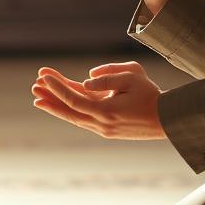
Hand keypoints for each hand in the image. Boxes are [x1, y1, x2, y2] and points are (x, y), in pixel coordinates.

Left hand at [31, 60, 164, 139]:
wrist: (170, 120)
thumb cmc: (152, 94)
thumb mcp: (132, 75)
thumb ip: (107, 75)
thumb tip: (85, 80)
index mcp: (106, 111)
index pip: (74, 99)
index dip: (57, 87)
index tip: (44, 75)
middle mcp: (101, 124)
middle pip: (68, 111)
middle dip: (50, 98)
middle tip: (34, 87)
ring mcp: (103, 129)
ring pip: (74, 116)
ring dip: (56, 105)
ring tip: (38, 96)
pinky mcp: (107, 129)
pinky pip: (83, 117)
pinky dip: (70, 109)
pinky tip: (60, 102)